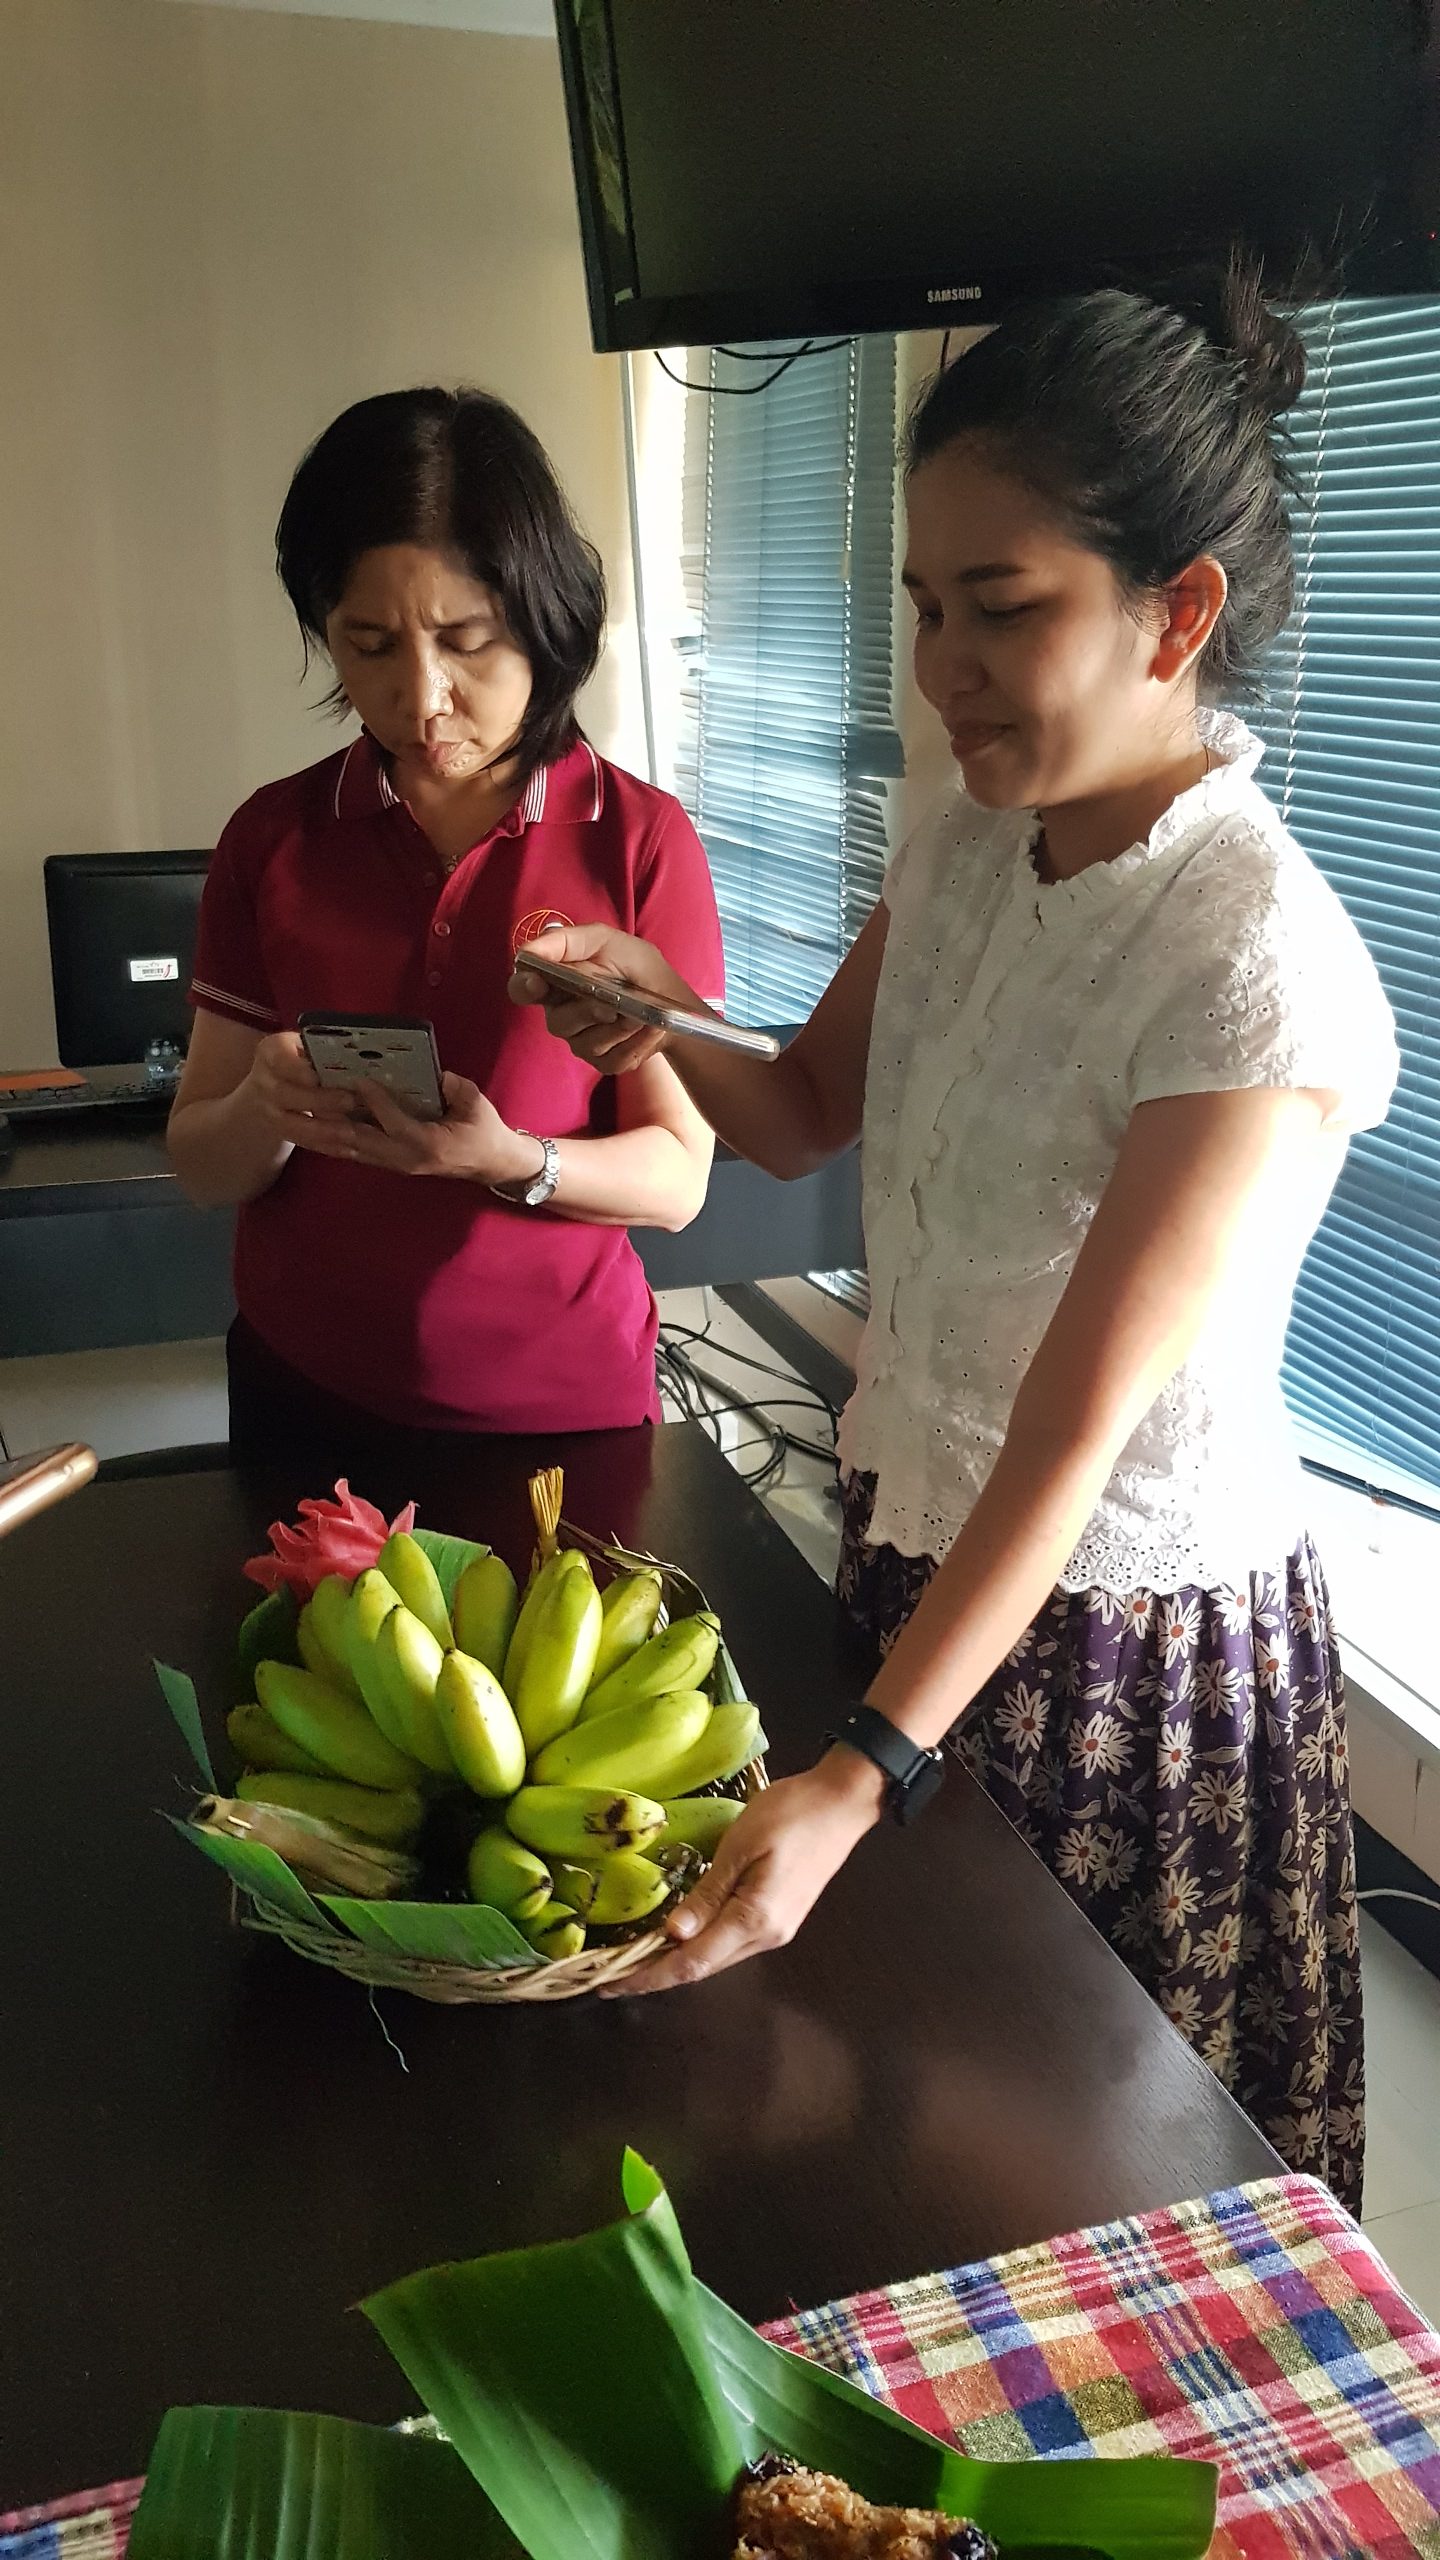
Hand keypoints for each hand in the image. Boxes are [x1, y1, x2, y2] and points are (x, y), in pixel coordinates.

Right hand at [240, 1030, 358, 1144]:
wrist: (273, 1082)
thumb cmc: (302, 1057)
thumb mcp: (307, 1045)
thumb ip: (325, 1050)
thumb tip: (360, 1055)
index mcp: (272, 1051)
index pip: (279, 1058)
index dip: (297, 1069)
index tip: (316, 1076)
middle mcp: (265, 1081)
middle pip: (284, 1093)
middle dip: (317, 1100)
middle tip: (349, 1102)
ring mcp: (268, 1109)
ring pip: (291, 1124)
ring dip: (322, 1130)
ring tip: (351, 1133)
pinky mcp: (279, 1131)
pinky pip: (302, 1142)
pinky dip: (325, 1146)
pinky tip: (347, 1148)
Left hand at [288, 1071, 545, 1188]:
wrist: (489, 1163)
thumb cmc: (484, 1130)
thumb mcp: (475, 1103)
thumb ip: (453, 1087)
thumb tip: (430, 1072)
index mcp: (428, 1142)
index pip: (393, 1121)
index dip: (374, 1101)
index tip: (355, 1080)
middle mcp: (405, 1157)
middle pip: (359, 1139)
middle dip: (329, 1121)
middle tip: (305, 1101)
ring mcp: (395, 1164)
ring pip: (350, 1149)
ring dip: (322, 1135)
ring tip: (296, 1117)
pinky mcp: (389, 1164)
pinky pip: (354, 1153)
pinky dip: (331, 1141)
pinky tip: (311, 1129)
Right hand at [509, 923, 700, 1075]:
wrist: (673, 1000)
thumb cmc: (635, 965)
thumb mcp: (607, 941)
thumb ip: (568, 941)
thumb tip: (530, 950)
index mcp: (556, 982)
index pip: (522, 988)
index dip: (524, 987)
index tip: (538, 984)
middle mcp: (562, 1015)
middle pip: (558, 1022)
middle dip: (588, 1010)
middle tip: (613, 1004)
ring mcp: (582, 1042)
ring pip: (588, 1043)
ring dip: (620, 1027)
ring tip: (644, 1013)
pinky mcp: (605, 1062)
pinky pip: (613, 1059)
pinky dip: (637, 1042)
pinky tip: (651, 1028)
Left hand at [601, 1750, 885, 1997]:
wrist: (845, 1802)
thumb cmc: (791, 1814)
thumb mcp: (741, 1845)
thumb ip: (708, 1893)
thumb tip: (672, 1933)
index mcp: (755, 1920)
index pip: (692, 1961)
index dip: (650, 1976)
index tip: (611, 1985)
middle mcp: (767, 1936)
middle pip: (704, 1966)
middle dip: (658, 1973)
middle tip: (612, 1975)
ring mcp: (777, 1929)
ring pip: (718, 1956)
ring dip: (679, 1961)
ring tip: (637, 1958)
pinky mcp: (780, 1916)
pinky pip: (732, 1941)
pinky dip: (702, 1945)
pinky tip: (680, 1936)